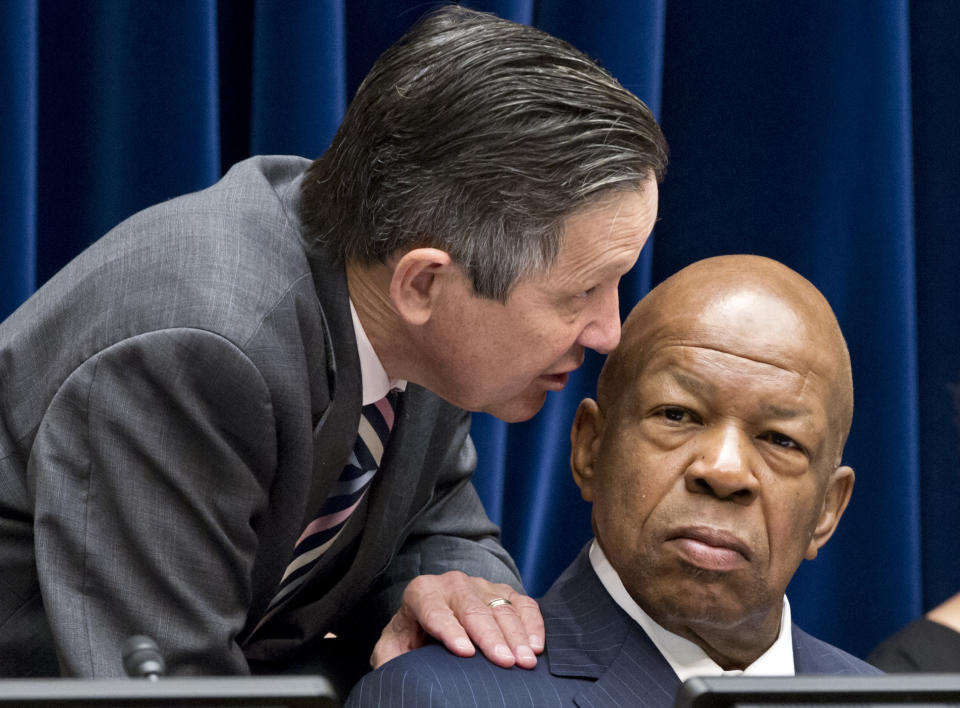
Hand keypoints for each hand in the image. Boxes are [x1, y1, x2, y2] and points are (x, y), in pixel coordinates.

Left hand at [370, 571, 543, 669]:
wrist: (429, 619)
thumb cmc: (411, 639)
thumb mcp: (392, 649)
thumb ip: (389, 658)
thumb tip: (393, 672)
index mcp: (421, 592)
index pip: (434, 610)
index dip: (450, 631)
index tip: (464, 652)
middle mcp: (451, 584)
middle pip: (472, 609)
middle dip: (490, 636)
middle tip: (505, 662)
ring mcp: (480, 586)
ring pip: (500, 607)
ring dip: (516, 635)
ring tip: (525, 661)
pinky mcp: (502, 592)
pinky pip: (523, 603)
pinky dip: (532, 623)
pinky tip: (536, 645)